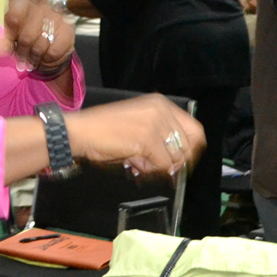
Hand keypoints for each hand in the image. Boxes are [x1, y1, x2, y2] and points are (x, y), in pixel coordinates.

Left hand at [0, 0, 74, 71]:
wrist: (54, 36)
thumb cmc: (29, 34)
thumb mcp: (14, 36)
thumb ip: (5, 42)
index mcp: (24, 2)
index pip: (13, 18)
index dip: (10, 36)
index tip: (12, 44)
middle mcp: (42, 6)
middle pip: (26, 37)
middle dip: (22, 53)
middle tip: (22, 61)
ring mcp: (56, 18)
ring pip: (39, 46)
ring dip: (34, 59)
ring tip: (33, 61)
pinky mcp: (68, 31)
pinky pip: (52, 52)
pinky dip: (47, 61)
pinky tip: (45, 58)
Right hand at [65, 94, 205, 177]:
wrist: (81, 131)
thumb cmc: (104, 131)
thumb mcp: (138, 125)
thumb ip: (159, 138)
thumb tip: (175, 162)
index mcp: (160, 104)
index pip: (195, 129)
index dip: (191, 150)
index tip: (183, 163)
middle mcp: (161, 110)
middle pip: (188, 146)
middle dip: (173, 162)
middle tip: (154, 167)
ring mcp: (155, 123)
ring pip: (175, 158)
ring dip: (159, 168)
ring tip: (139, 164)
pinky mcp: (147, 138)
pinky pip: (162, 165)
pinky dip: (151, 171)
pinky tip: (135, 166)